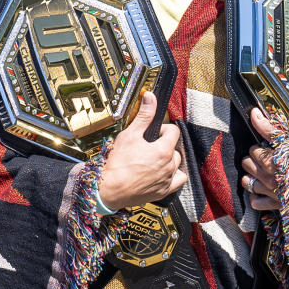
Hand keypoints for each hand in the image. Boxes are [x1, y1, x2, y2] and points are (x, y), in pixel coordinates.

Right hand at [98, 92, 186, 210]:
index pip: (174, 131)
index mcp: (163, 150)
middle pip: (175, 147)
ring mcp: (167, 179)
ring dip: (169, 158)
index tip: (154, 132)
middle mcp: (169, 165)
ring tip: (153, 158)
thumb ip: (144, 116)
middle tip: (149, 146)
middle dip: (165, 144)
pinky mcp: (164, 191)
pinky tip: (164, 172)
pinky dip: (174, 175)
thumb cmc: (118, 163)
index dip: (163, 128)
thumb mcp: (130, 134)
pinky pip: (179, 180)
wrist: (109, 189)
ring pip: (176, 163)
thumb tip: (150, 97)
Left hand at [241, 107, 281, 210]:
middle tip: (264, 159)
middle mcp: (269, 176)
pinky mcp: (277, 205)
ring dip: (252, 177)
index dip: (260, 147)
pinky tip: (264, 191)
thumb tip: (254, 114)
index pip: (253, 149)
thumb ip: (269, 128)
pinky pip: (256, 202)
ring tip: (261, 173)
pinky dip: (257, 197)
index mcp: (272, 159)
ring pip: (247, 182)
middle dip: (254, 160)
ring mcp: (272, 192)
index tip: (268, 148)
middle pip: (247, 164)